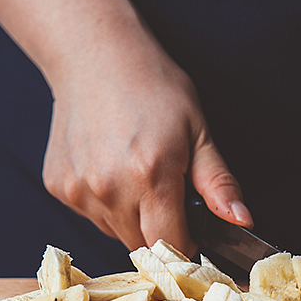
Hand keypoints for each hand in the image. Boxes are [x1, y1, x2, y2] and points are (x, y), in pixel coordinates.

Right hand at [42, 39, 250, 253]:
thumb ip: (218, 182)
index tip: (191, 229)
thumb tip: (242, 220)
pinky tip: (108, 165)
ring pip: (114, 231)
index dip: (187, 242)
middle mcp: (109, 189)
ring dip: (129, 217)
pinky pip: (90, 213)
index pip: (172, 244)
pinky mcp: (58, 187)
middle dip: (159, 229)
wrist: (94, 55)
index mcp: (150, 177)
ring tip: (133, 171)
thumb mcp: (197, 130)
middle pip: (142, 244)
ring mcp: (79, 190)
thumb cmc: (151, 86)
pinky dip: (103, 201)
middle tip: (163, 189)